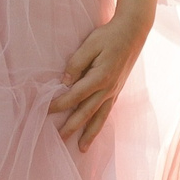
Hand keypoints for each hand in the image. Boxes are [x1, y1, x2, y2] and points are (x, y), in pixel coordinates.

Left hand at [50, 13, 148, 151]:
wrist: (133, 32)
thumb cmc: (109, 36)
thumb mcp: (90, 44)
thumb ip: (76, 63)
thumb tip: (65, 81)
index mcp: (100, 77)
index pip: (75, 95)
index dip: (59, 104)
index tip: (45, 110)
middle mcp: (108, 89)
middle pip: (87, 112)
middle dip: (72, 126)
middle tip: (59, 139)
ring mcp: (114, 91)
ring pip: (100, 117)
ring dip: (90, 133)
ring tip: (81, 148)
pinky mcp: (117, 90)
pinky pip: (107, 112)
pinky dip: (100, 124)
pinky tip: (94, 131)